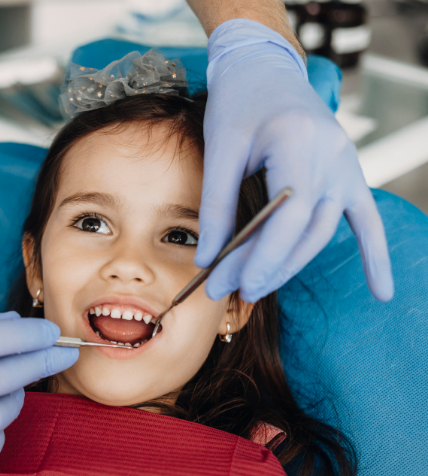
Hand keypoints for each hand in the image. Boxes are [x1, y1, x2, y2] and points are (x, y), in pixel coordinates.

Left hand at [198, 19, 392, 302]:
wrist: (264, 70)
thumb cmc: (238, 104)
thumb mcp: (219, 148)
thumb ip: (215, 205)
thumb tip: (207, 260)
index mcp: (299, 143)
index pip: (288, 215)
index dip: (260, 256)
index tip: (229, 284)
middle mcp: (333, 156)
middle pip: (304, 230)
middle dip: (265, 266)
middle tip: (226, 292)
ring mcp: (346, 165)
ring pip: (322, 232)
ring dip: (289, 265)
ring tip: (252, 289)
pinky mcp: (348, 173)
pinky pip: (366, 220)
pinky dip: (374, 255)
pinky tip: (382, 293)